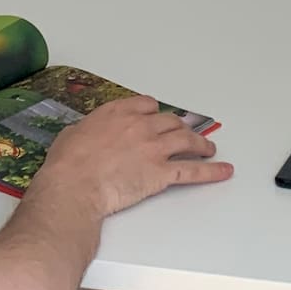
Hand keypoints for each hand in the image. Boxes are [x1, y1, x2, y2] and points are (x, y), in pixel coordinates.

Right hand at [31, 94, 232, 219]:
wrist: (75, 185)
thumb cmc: (67, 163)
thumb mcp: (72, 135)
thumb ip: (88, 131)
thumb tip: (87, 136)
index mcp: (117, 113)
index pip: (147, 105)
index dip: (154, 113)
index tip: (157, 117)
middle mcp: (140, 125)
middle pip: (170, 121)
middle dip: (180, 127)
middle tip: (186, 134)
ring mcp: (154, 147)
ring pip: (186, 139)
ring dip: (201, 143)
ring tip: (209, 149)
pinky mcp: (162, 172)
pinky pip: (192, 170)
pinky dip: (211, 171)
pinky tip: (223, 171)